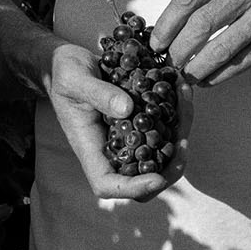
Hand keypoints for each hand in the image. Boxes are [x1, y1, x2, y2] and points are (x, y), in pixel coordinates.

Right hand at [44, 43, 192, 200]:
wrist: (69, 61)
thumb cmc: (64, 73)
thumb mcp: (75, 78)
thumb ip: (98, 93)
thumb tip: (127, 109)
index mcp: (89, 147)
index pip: (107, 184)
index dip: (133, 188)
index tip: (156, 177)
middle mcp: (111, 147)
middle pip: (142, 177)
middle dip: (168, 168)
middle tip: (184, 142)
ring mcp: (128, 135)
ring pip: (159, 152)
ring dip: (179, 134)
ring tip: (186, 100)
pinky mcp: (139, 118)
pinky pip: (163, 126)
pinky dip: (177, 113)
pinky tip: (182, 89)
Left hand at [150, 0, 250, 86]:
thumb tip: (169, 27)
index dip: (166, 23)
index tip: (155, 42)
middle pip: (200, 24)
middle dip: (178, 49)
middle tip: (167, 63)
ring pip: (219, 49)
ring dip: (196, 67)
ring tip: (184, 75)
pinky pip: (238, 64)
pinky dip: (218, 76)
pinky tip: (207, 79)